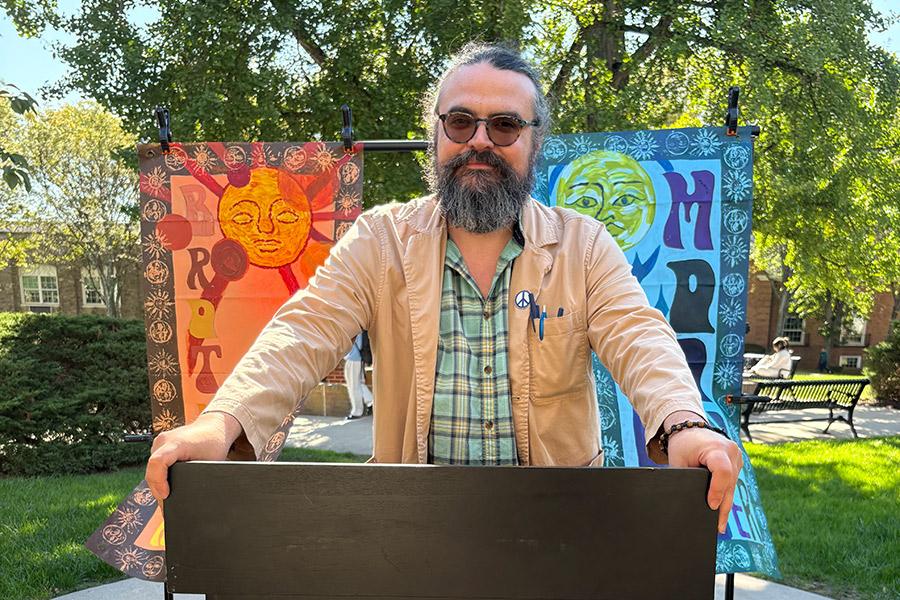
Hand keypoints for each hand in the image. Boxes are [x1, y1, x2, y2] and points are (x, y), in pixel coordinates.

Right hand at [145, 411, 243, 500]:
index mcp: (177, 443)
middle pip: (152, 470)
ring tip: (168, 496)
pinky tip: (167, 485)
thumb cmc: (214, 443)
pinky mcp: (160, 445)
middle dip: (158, 489)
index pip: (157, 462)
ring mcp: (160, 442)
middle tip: (167, 505)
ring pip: (152, 468)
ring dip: (157, 483)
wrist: (213, 426)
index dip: (158, 481)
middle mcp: (164, 440)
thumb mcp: (210, 462)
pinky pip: (155, 464)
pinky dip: (159, 475)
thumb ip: (198, 478)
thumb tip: (191, 499)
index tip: (166, 495)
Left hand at [664, 412, 742, 533]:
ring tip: (720, 524)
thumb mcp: (679, 460)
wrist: (690, 427)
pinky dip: (726, 493)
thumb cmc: (683, 444)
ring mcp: (737, 457)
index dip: (717, 490)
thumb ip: (684, 478)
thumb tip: (685, 502)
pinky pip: (733, 481)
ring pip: (733, 485)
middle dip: (723, 506)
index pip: (722, 471)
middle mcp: (731, 451)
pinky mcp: (737, 462)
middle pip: (729, 483)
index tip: (711, 506)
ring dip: (726, 502)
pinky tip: (722, 510)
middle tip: (718, 527)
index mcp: (716, 448)